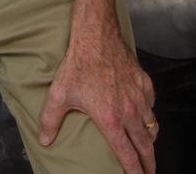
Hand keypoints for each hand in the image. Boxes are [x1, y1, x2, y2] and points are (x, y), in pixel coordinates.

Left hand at [38, 30, 156, 172]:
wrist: (96, 35)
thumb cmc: (78, 64)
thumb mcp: (59, 94)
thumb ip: (50, 120)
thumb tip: (44, 140)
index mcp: (111, 120)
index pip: (127, 155)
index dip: (134, 172)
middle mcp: (130, 112)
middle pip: (146, 147)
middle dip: (149, 163)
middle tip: (149, 172)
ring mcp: (139, 97)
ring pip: (152, 127)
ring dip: (150, 140)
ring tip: (147, 148)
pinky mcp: (145, 82)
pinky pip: (152, 106)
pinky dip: (150, 115)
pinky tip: (144, 116)